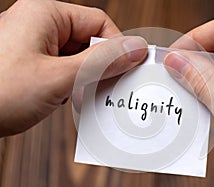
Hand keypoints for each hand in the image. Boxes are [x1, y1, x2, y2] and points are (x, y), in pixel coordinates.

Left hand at [0, 0, 147, 135]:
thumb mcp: (59, 77)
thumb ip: (101, 62)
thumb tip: (135, 49)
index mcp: (46, 14)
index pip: (98, 23)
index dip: (117, 46)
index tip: (128, 69)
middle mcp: (41, 25)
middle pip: (89, 40)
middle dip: (101, 66)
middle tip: (108, 88)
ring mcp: (34, 44)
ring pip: (78, 56)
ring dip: (86, 77)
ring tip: (82, 96)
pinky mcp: (31, 62)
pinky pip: (64, 67)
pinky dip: (72, 83)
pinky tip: (68, 99)